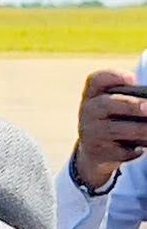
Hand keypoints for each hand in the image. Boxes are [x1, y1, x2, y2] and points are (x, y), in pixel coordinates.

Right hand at [72, 69, 146, 188]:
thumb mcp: (116, 104)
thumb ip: (131, 99)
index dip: (114, 77)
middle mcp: (87, 111)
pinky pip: (117, 151)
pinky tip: (141, 150)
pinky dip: (132, 151)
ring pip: (114, 129)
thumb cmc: (114, 118)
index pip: (96, 80)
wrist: (95, 148)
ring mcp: (90, 132)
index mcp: (93, 94)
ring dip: (138, 130)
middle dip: (130, 106)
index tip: (133, 79)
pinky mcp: (96, 152)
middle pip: (106, 104)